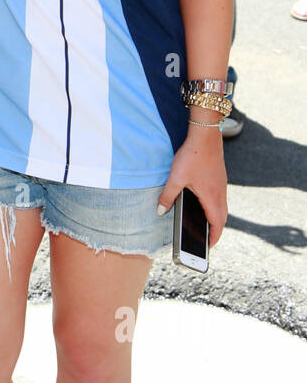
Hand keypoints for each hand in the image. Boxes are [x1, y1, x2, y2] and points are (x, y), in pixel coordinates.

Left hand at [156, 128, 227, 247]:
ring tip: (202, 226)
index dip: (214, 239)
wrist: (205, 134)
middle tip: (204, 240)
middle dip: (214, 231)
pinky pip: (218, 198)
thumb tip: (161, 211)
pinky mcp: (219, 178)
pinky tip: (201, 204)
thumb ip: (167, 196)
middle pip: (221, 219)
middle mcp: (220, 194)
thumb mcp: (176, 178)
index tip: (207, 248)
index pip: (217, 226)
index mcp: (213, 198)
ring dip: (214, 218)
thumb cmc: (193, 156)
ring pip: (221, 208)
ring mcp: (221, 185)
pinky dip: (213, 207)